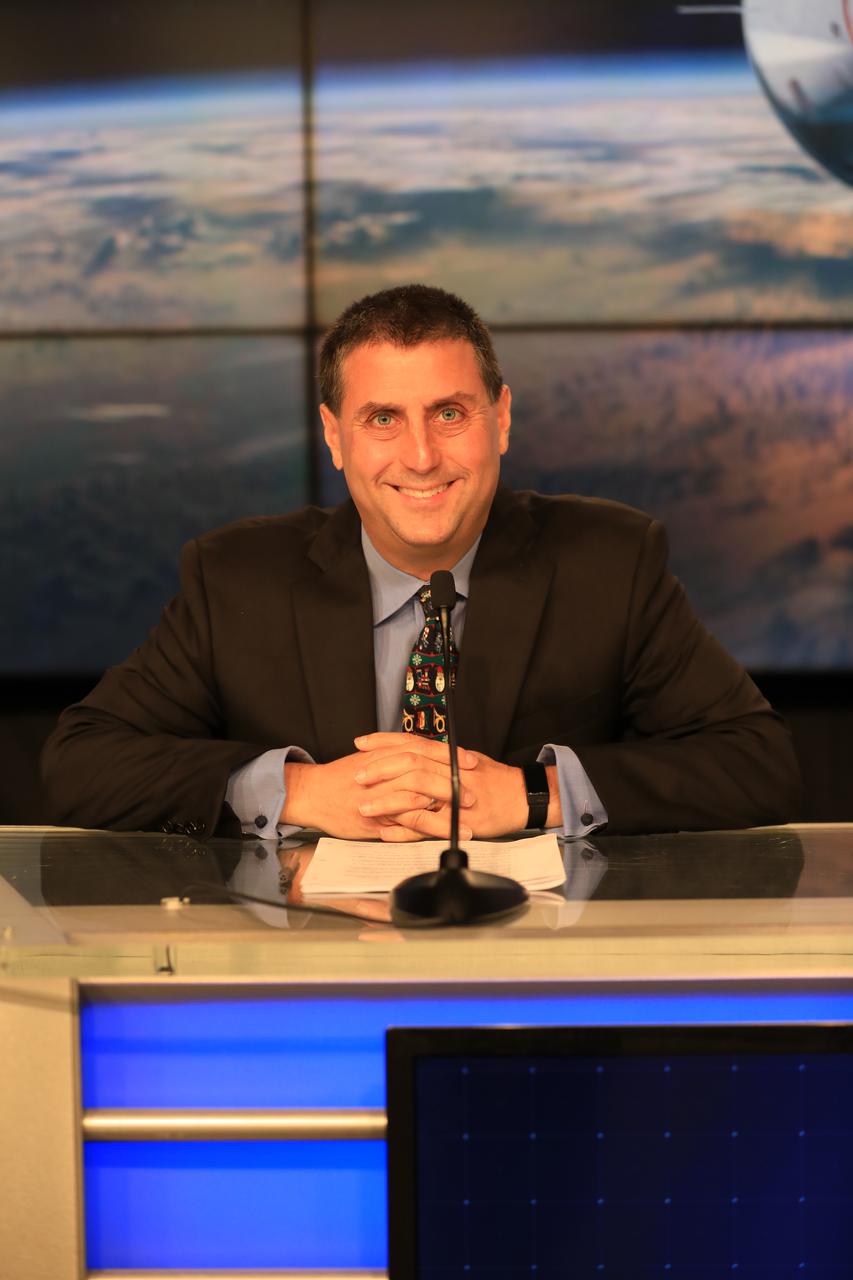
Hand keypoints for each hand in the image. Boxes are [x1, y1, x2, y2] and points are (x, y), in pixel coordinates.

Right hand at [281, 734, 476, 840]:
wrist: (311, 793)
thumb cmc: (339, 779)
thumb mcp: (369, 760)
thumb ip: (393, 759)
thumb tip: (421, 759)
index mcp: (386, 754)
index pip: (424, 749)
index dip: (449, 755)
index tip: (470, 760)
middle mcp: (385, 770)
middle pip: (426, 770)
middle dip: (453, 781)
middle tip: (473, 791)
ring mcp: (381, 794)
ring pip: (420, 795)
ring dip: (447, 806)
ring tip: (468, 817)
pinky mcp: (377, 817)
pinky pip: (408, 820)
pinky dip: (429, 826)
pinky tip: (445, 832)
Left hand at [356, 738, 530, 842]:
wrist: (522, 796)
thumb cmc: (494, 779)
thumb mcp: (465, 759)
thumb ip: (438, 756)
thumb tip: (412, 750)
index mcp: (448, 755)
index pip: (411, 742)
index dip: (383, 742)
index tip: (360, 744)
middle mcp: (449, 772)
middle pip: (409, 765)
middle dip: (379, 770)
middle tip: (357, 776)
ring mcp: (453, 798)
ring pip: (413, 796)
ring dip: (385, 802)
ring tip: (363, 807)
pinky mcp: (457, 822)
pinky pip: (425, 827)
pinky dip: (403, 831)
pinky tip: (385, 833)